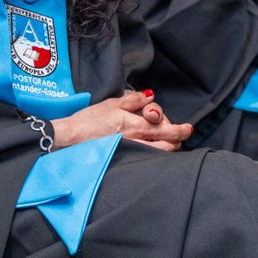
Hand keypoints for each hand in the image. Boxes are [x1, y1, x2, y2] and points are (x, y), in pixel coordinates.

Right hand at [51, 89, 191, 151]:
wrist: (70, 139)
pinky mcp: (125, 161)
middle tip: (176, 132)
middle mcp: (137, 141)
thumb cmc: (88, 120)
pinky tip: (153, 151)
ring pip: (161, 155)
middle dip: (177, 139)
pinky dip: (156, 156)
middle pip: (169, 145)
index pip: (168, 129)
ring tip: (168, 142)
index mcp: (135, 125)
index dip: (181, 129)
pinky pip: (148, 160)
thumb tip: (151, 96)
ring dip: (168, 148)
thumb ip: (134, 100)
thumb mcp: (112, 103)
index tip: (187, 128)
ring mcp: (132, 154)